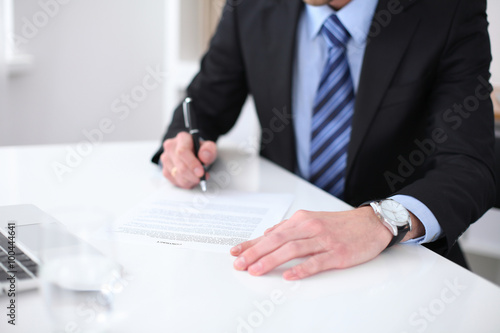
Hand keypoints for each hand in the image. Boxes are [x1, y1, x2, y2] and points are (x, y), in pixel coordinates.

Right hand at [160, 132, 216, 188]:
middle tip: (202, 177)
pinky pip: (175, 181)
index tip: (201, 172)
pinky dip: (185, 183)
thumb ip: (209, 150)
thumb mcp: (209, 147)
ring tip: (198, 177)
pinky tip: (191, 179)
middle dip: (193, 176)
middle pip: (180, 166)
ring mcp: (166, 159)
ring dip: (190, 180)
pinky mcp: (165, 170)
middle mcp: (170, 147)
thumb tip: (204, 155)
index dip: (192, 164)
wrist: (192, 153)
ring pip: (177, 176)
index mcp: (182, 138)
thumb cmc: (200, 150)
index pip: (182, 152)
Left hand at [230, 207, 393, 279]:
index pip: (271, 233)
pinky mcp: (337, 253)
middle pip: (277, 240)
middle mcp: (310, 228)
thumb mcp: (312, 220)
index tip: (236, 253)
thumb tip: (268, 234)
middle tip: (240, 264)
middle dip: (255, 252)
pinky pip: (316, 262)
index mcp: (301, 220)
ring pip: (292, 249)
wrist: (371, 223)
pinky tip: (289, 275)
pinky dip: (301, 269)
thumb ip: (289, 228)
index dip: (252, 243)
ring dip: (271, 260)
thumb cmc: (340, 224)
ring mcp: (324, 240)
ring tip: (256, 270)